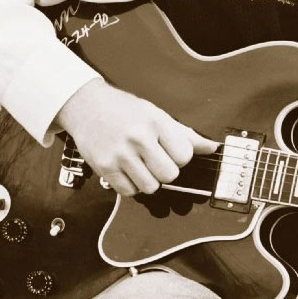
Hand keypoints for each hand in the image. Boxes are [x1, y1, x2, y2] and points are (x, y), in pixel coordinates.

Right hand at [55, 78, 219, 197]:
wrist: (86, 106)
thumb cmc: (124, 109)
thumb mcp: (155, 114)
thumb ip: (183, 134)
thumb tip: (211, 147)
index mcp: (155, 121)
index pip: (184, 155)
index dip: (180, 157)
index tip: (170, 151)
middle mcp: (138, 137)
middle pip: (169, 175)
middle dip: (165, 171)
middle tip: (155, 160)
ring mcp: (120, 154)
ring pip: (150, 187)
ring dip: (148, 180)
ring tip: (140, 165)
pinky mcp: (104, 167)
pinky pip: (129, 192)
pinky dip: (131, 185)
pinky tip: (127, 170)